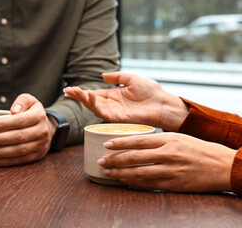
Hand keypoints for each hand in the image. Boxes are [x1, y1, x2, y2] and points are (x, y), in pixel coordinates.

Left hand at [0, 94, 54, 166]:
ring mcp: (40, 145)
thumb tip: (14, 110)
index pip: (18, 121)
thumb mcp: (30, 101)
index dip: (1, 124)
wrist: (47, 129)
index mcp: (39, 116)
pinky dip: (7, 162)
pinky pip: (21, 160)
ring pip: (18, 150)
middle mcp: (41, 131)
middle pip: (17, 136)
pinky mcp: (37, 156)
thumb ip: (22, 101)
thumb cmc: (32, 113)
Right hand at [64, 72, 187, 130]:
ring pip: (93, 107)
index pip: (94, 94)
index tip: (70, 88)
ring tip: (74, 92)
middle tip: (67, 91)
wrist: (163, 104)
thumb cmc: (151, 92)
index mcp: (114, 96)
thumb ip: (117, 77)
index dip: (82, 92)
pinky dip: (94, 105)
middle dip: (78, 96)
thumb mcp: (132, 79)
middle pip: (90, 101)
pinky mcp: (118, 118)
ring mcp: (114, 112)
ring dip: (83, 99)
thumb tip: (102, 75)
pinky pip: (102, 112)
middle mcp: (111, 105)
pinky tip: (88, 96)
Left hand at [97, 133, 236, 192]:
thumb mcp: (177, 137)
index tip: (106, 145)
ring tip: (108, 173)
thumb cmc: (197, 148)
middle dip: (114, 160)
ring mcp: (171, 171)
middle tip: (101, 161)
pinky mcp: (174, 184)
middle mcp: (168, 154)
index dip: (120, 143)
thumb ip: (157, 140)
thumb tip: (134, 144)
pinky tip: (125, 182)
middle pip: (134, 157)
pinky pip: (149, 185)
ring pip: (139, 173)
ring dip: (121, 173)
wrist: (221, 165)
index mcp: (168, 139)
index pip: (138, 141)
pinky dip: (135, 184)